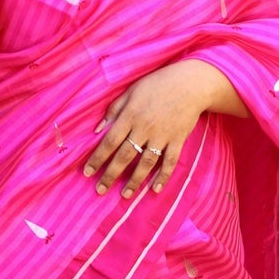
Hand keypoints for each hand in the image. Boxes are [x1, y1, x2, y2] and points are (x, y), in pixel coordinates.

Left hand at [84, 61, 232, 198]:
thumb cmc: (157, 85)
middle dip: (111, 175)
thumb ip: (113, 110)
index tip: (87, 172)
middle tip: (101, 190)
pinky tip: (154, 190)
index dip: (97, 158)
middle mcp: (144, 128)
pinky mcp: (178, 140)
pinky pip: (170, 162)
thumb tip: (97, 130)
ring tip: (125, 195)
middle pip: (124, 156)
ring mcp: (162, 136)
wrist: (190, 84)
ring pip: (146, 163)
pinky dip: (163, 176)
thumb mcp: (131, 91)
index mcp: (130, 115)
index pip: (109, 141)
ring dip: (134, 181)